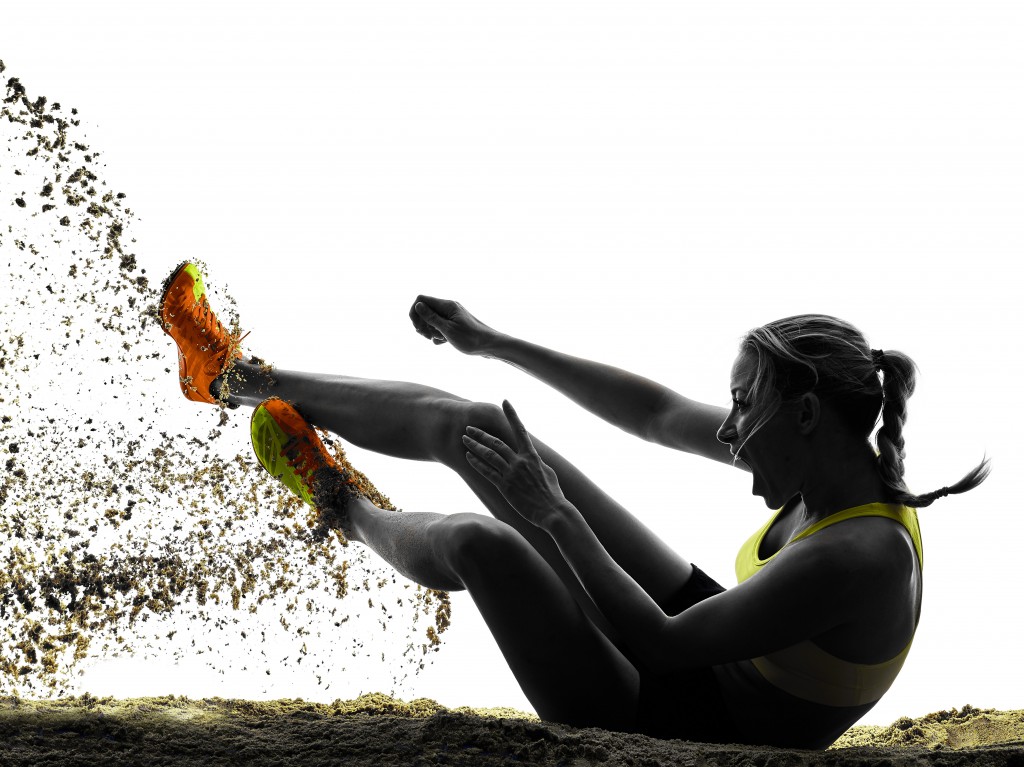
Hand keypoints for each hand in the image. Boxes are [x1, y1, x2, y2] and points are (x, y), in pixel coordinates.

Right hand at [409, 296, 500, 355]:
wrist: (490, 346)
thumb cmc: (471, 339)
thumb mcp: (448, 329)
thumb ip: (431, 317)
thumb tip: (418, 305)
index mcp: (447, 305)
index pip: (421, 299)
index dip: (415, 312)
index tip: (418, 327)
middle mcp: (449, 308)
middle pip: (425, 310)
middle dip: (422, 324)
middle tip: (428, 336)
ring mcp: (452, 317)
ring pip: (431, 321)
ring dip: (430, 331)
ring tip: (440, 339)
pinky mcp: (454, 326)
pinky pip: (440, 328)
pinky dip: (438, 336)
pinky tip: (444, 343)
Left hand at [462, 400, 567, 527]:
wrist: (553, 511)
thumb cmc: (553, 494)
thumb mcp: (549, 473)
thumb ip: (538, 462)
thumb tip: (534, 457)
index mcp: (532, 456)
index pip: (520, 430)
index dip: (512, 414)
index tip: (504, 401)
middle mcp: (520, 461)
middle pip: (496, 442)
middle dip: (481, 434)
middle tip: (469, 428)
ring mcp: (512, 473)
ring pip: (489, 455)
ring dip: (475, 446)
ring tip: (464, 439)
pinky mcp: (505, 487)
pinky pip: (487, 472)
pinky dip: (476, 463)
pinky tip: (468, 457)